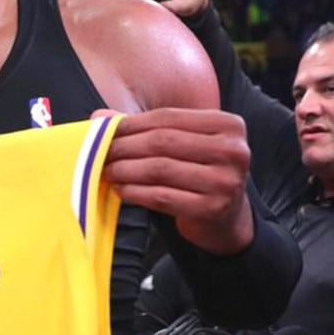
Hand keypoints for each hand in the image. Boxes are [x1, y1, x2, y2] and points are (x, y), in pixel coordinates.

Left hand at [100, 107, 253, 254]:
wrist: (225, 217)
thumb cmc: (198, 171)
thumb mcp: (182, 143)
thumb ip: (145, 126)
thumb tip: (100, 117)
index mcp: (228, 125)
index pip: (168, 117)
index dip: (131, 124)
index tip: (104, 130)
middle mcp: (233, 151)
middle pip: (162, 141)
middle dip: (124, 147)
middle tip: (100, 153)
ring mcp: (226, 181)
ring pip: (159, 169)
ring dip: (124, 170)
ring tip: (106, 171)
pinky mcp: (212, 208)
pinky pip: (161, 196)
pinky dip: (135, 191)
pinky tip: (121, 189)